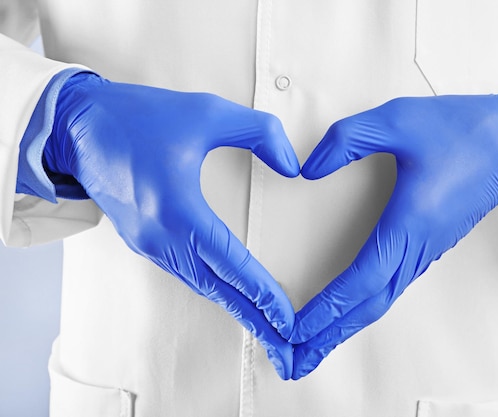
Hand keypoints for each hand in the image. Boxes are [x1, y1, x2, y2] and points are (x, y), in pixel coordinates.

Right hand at [45, 73, 299, 378]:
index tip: (285, 316)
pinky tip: (229, 295)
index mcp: (177, 209)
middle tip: (284, 342)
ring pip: (200, 285)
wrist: (78, 127)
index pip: (229, 261)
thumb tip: (293, 166)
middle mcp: (160, 236)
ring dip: (234, 306)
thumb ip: (258, 133)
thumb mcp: (206, 111)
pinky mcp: (142, 240)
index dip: (261, 291)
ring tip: (264, 326)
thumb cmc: (139, 117)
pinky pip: (184, 274)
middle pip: (216, 287)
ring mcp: (148, 242)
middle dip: (253, 316)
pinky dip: (212, 289)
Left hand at [290, 85, 497, 378]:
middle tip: (295, 362)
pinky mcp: (428, 243)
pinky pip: (391, 285)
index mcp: (410, 223)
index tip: (296, 331)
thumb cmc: (464, 130)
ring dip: (345, 326)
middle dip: (329, 336)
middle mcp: (418, 246)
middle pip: (369, 305)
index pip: (361, 280)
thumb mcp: (399, 119)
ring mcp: (425, 249)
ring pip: (380, 299)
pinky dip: (364, 305)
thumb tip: (308, 168)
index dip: (327, 309)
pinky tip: (350, 310)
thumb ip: (347, 140)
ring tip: (313, 345)